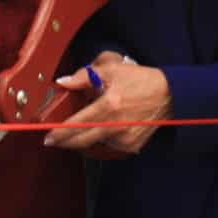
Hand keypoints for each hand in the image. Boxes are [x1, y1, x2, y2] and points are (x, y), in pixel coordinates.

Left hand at [44, 51, 169, 154]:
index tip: (48, 137)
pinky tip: (109, 126)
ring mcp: (124, 138)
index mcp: (109, 105)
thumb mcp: (112, 71)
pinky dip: (105, 138)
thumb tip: (63, 82)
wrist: (169, 95)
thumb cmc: (141, 81)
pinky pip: (110, 145)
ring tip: (92, 123)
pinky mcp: (131, 146)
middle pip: (81, 141)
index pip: (77, 124)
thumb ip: (84, 76)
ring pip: (96, 143)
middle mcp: (115, 125)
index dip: (60, 133)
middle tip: (54, 140)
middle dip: (65, 142)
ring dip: (87, 137)